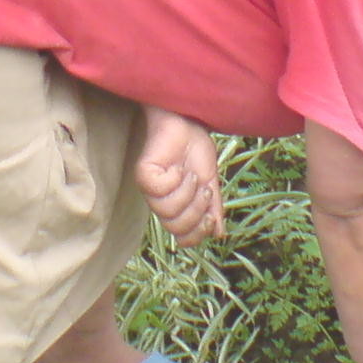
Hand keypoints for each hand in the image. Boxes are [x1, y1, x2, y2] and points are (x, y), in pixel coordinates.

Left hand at [135, 106, 225, 246]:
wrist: (188, 124)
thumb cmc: (195, 151)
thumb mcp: (211, 183)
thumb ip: (213, 208)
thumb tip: (219, 235)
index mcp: (176, 208)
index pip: (183, 238)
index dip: (198, 233)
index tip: (212, 217)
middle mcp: (161, 202)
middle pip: (176, 228)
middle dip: (196, 211)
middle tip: (203, 190)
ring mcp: (150, 190)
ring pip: (167, 211)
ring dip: (186, 193)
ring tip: (190, 175)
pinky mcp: (143, 174)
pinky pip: (159, 190)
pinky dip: (173, 179)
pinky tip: (176, 167)